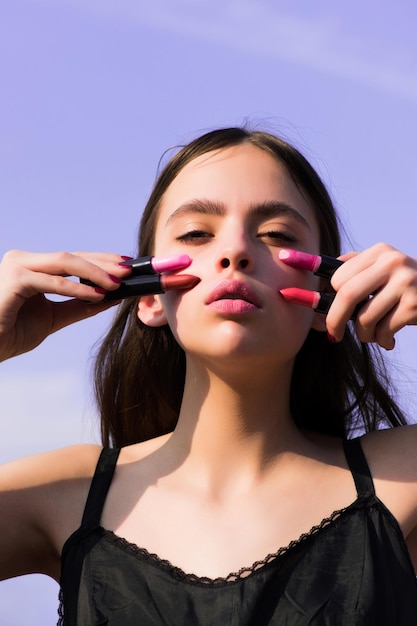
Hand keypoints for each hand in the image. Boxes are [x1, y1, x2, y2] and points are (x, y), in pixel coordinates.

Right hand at [0, 250, 131, 361]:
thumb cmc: (9, 333)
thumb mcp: (52, 318)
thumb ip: (78, 306)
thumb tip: (110, 297)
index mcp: (30, 267)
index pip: (71, 259)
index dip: (99, 260)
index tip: (125, 265)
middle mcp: (23, 261)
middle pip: (71, 256)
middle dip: (103, 263)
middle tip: (129, 270)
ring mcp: (17, 266)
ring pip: (65, 262)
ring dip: (95, 272)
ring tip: (118, 282)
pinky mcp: (15, 279)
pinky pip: (53, 282)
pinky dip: (78, 288)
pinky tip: (98, 294)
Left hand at [326, 243, 416, 348]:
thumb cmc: (405, 286)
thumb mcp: (383, 267)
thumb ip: (355, 266)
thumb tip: (315, 271)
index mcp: (379, 252)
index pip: (339, 277)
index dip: (331, 298)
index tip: (328, 311)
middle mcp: (392, 263)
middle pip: (347, 295)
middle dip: (335, 320)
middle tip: (334, 335)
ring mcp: (405, 283)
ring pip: (364, 319)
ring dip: (364, 335)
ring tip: (373, 335)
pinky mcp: (414, 305)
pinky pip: (383, 331)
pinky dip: (382, 341)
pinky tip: (389, 340)